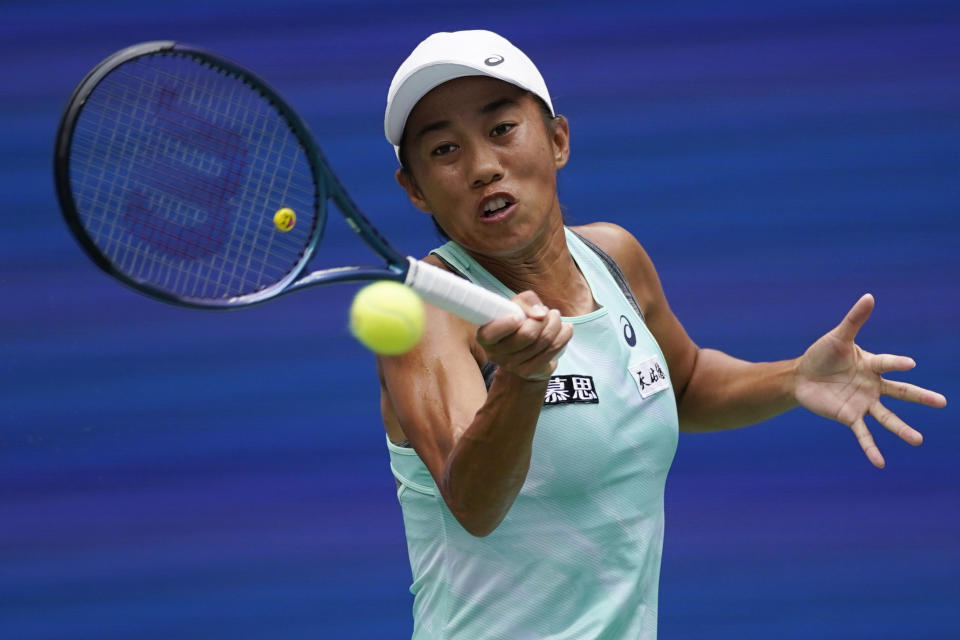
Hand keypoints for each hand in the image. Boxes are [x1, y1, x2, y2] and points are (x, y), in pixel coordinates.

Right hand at [477, 291, 572, 381]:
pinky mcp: (529, 372)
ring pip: (543, 341)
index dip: (506, 324)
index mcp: (486, 336)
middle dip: (543, 319)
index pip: (490, 334)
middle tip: (547, 313)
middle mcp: (495, 354)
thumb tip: (540, 314)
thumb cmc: (519, 321)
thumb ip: (526, 301)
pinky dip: (564, 335)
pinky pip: (553, 350)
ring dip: (555, 324)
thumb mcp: (517, 305)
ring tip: (556, 317)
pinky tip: (566, 328)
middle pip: (527, 335)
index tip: (519, 317)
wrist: (526, 350)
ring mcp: (512, 366)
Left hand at [795, 293, 946, 467]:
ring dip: (901, 429)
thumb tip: (869, 296)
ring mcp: (863, 403)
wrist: (802, 377)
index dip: (896, 363)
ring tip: (917, 441)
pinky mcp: (849, 417)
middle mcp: (873, 386)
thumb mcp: (838, 337)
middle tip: (942, 402)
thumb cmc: (822, 354)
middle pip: (900, 393)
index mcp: (872, 365)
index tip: (909, 364)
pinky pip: (863, 435)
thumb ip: (854, 320)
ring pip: (886, 418)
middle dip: (920, 397)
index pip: (887, 364)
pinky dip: (871, 448)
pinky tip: (880, 463)